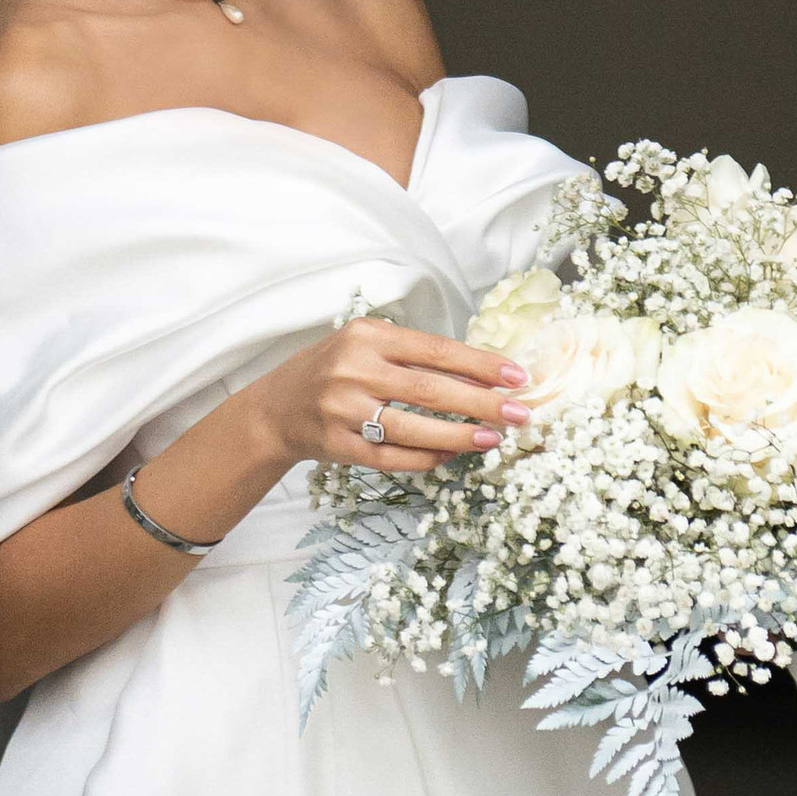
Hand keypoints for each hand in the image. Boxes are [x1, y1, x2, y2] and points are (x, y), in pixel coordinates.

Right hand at [257, 317, 531, 475]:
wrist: (277, 407)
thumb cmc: (335, 369)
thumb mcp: (367, 344)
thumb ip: (414, 355)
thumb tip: (481, 376)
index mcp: (368, 336)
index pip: (436, 350)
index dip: (480, 365)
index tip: (516, 376)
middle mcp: (355, 371)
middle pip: (430, 390)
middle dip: (481, 403)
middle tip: (519, 414)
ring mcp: (344, 411)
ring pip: (412, 429)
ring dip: (458, 436)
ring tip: (492, 440)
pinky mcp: (337, 446)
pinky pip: (390, 457)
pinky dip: (425, 459)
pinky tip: (451, 457)